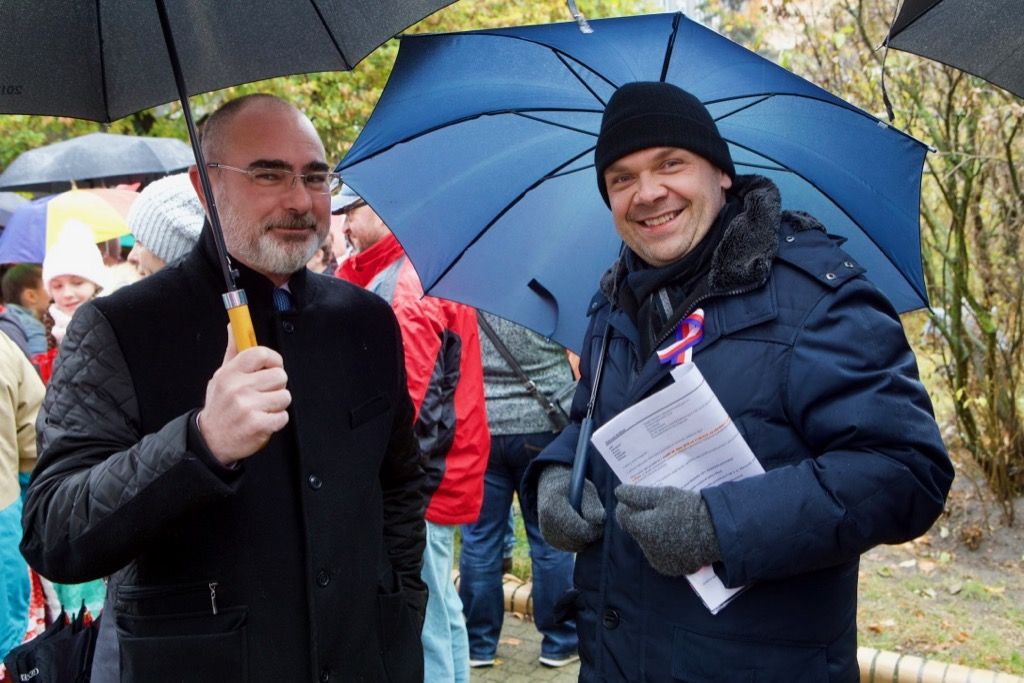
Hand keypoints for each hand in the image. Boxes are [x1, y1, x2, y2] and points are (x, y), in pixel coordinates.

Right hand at [197, 325, 290, 465]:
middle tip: (263, 393)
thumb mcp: (221, 376)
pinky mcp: (258, 425)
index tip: (272, 366)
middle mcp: (238, 388)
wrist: (211, 440)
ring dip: (277, 404)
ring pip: (284, 396)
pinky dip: (276, 420)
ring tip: (262, 408)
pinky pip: (283, 416)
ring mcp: (248, 407)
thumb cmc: (220, 406)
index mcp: (230, 373)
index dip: (273, 359)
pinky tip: (263, 420)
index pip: (261, 353)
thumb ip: (233, 351)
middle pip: (279, 375)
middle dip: (276, 385)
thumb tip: (233, 325)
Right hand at [537, 465, 604, 552]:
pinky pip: (570, 547)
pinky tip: (581, 529)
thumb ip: (593, 504)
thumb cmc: (572, 486)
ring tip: (589, 524)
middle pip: (576, 540)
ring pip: (574, 546)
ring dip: (585, 539)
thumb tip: (600, 520)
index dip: (593, 530)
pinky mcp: (549, 540)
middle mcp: (545, 522)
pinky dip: (579, 541)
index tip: (602, 523)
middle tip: (598, 524)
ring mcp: (546, 533)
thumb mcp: (585, 489)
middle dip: (590, 535)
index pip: (577, 529)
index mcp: (552, 506)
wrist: (551, 487)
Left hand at [615, 484, 719, 576]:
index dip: (629, 505)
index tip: (642, 498)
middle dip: (644, 519)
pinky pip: (662, 554)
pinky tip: (679, 536)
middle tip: (662, 508)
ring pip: (649, 542)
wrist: (717, 533)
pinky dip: (666, 546)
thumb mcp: (663, 495)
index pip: (622, 516)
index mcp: (641, 529)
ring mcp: (659, 561)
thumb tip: (618, 493)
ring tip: (673, 522)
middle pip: (636, 530)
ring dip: (654, 533)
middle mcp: (646, 549)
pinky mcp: (672, 569)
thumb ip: (637, 495)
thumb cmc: (688, 510)